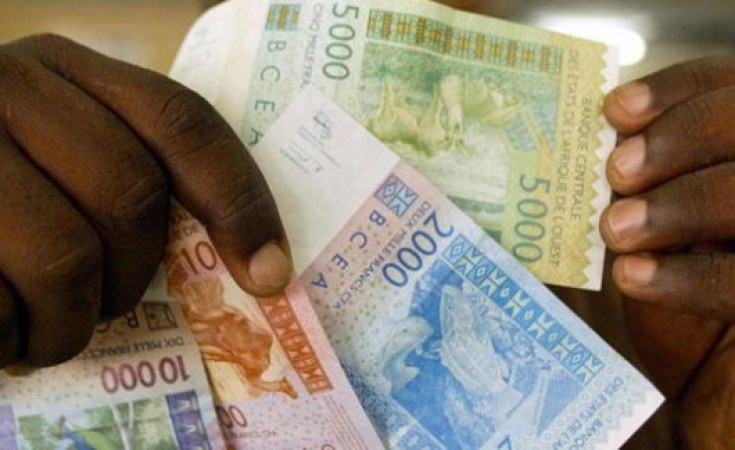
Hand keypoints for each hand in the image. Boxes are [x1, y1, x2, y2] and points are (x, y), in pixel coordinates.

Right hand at [0, 35, 291, 366]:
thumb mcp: (57, 154)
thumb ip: (123, 174)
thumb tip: (251, 263)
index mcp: (61, 67)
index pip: (181, 122)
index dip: (239, 201)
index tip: (268, 274)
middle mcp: (3, 85)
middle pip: (131, 195)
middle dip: (130, 277)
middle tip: (104, 306)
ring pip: (65, 257)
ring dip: (66, 322)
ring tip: (43, 331)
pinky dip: (4, 334)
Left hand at [601, 56, 734, 446]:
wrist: (710, 384)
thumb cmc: (681, 295)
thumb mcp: (659, 229)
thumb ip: (647, 183)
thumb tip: (603, 137)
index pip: (731, 88)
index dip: (677, 90)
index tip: (614, 109)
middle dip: (680, 138)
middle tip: (618, 170)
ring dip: (679, 203)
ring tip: (616, 228)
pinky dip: (686, 276)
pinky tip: (631, 276)